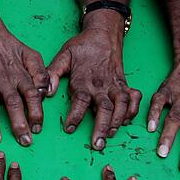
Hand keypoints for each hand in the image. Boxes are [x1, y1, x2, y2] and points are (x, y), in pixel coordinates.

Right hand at [0, 11, 47, 144]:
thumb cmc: (9, 45)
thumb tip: (47, 93)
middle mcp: (6, 79)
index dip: (36, 113)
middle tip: (24, 141)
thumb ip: (40, 73)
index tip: (38, 129)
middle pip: (14, 103)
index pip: (32, 96)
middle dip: (19, 124)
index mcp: (21, 75)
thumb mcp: (31, 54)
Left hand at [47, 22, 141, 149]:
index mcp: (84, 80)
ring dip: (117, 122)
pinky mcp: (124, 83)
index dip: (75, 115)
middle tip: (97, 144)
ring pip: (121, 105)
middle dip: (102, 127)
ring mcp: (115, 84)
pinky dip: (133, 110)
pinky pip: (133, 98)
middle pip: (104, 108)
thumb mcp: (63, 56)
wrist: (103, 34)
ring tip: (111, 136)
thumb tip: (46, 92)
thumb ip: (53, 74)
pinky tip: (127, 122)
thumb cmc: (81, 47)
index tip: (70, 129)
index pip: (81, 100)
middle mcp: (101, 84)